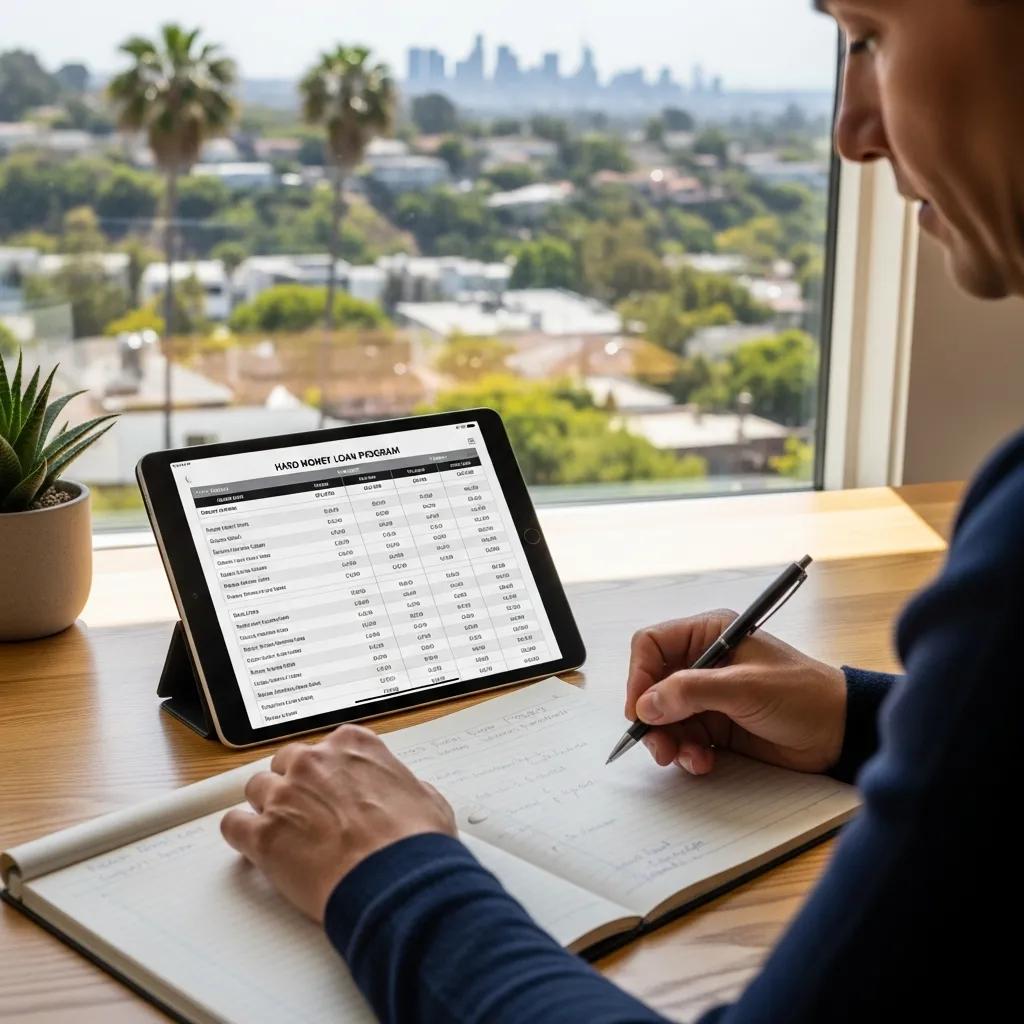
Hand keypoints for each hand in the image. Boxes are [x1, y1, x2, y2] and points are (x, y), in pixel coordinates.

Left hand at [221, 725, 455, 921]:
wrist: (397, 882)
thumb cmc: (414, 843)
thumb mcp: (426, 797)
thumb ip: (401, 786)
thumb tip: (402, 796)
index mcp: (353, 745)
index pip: (325, 747)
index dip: (328, 772)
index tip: (331, 788)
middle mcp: (314, 762)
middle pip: (286, 763)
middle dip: (295, 787)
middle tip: (309, 815)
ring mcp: (285, 795)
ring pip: (257, 790)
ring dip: (268, 810)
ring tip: (285, 836)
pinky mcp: (264, 835)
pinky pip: (233, 826)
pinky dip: (242, 837)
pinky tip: (254, 850)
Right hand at [625, 609, 846, 775]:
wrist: (840, 733)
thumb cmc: (803, 695)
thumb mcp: (745, 688)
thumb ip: (691, 691)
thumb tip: (645, 705)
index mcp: (710, 634)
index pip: (652, 646)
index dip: (640, 675)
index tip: (640, 709)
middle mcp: (704, 662)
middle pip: (652, 686)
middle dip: (653, 718)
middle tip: (659, 745)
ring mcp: (709, 696)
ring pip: (664, 717)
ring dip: (669, 740)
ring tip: (686, 758)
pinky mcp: (717, 725)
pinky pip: (684, 738)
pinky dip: (687, 753)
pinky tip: (704, 762)